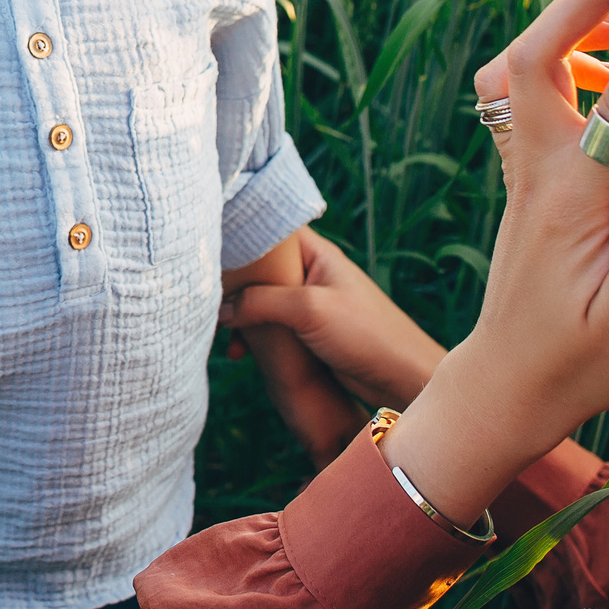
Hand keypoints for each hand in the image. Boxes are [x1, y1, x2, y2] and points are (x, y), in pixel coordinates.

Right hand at [219, 229, 446, 409]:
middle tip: (207, 302)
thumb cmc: (366, 333)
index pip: (268, 231)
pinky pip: (269, 328)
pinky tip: (239, 355)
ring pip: (260, 302)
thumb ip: (261, 303)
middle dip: (231, 286)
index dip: (238, 237)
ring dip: (239, 318)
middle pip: (258, 269)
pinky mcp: (307, 333)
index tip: (208, 250)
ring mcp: (309, 304)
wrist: (400, 377)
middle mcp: (310, 274)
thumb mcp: (309, 310)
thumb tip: (221, 309)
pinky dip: (252, 338)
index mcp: (316, 254)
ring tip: (222, 336)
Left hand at [381, 0, 608, 524]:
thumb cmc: (577, 365)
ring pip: (519, 71)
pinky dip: (558, 65)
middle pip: (534, 55)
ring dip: (566, 28)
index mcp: (573, 198)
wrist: (504, 392)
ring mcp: (526, 173)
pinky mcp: (528, 183)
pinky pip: (524, 100)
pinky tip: (608, 75)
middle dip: (585, 0)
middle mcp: (540, 171)